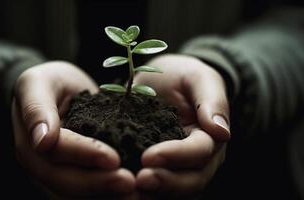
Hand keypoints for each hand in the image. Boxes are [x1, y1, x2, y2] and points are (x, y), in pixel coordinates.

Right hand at [12, 61, 134, 197]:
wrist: (61, 91)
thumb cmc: (49, 82)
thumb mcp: (37, 83)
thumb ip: (36, 107)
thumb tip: (42, 141)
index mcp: (29, 143)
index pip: (57, 153)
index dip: (85, 156)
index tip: (114, 159)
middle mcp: (41, 165)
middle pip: (66, 182)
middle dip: (99, 183)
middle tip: (131, 182)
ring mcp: (58, 174)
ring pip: (79, 193)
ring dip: (107, 194)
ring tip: (136, 192)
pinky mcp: (78, 175)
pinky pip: (92, 191)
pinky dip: (111, 193)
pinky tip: (134, 190)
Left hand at [134, 54, 229, 197]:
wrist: (164, 81)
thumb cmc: (183, 76)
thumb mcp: (198, 78)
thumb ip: (212, 101)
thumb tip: (221, 131)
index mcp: (210, 137)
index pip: (199, 152)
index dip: (176, 156)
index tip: (149, 156)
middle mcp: (198, 159)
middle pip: (190, 180)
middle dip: (165, 182)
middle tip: (138, 180)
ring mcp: (178, 167)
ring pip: (172, 189)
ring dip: (151, 193)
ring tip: (126, 190)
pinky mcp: (158, 168)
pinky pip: (153, 186)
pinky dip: (139, 190)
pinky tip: (118, 187)